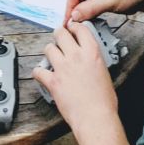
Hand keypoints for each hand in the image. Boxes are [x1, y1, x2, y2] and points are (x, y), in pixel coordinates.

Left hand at [37, 21, 119, 141]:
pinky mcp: (53, 81)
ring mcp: (63, 68)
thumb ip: (94, 60)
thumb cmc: (104, 102)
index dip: (74, 26)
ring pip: (49, 48)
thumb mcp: (105, 72)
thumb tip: (89, 59)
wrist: (95, 118)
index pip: (80, 28)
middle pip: (60, 33)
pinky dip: (38, 72)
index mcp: (92, 52)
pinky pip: (38, 71)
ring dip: (50, 51)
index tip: (71, 28)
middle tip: (59, 38)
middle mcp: (76, 56)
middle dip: (59, 34)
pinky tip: (41, 74)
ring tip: (52, 56)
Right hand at [64, 0, 143, 26]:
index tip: (67, 23)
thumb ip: (89, 8)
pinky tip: (90, 19)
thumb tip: (73, 16)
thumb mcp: (108, 0)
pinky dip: (90, 10)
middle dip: (76, 10)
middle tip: (73, 26)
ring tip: (81, 24)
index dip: (69, 8)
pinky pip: (90, 1)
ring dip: (83, 11)